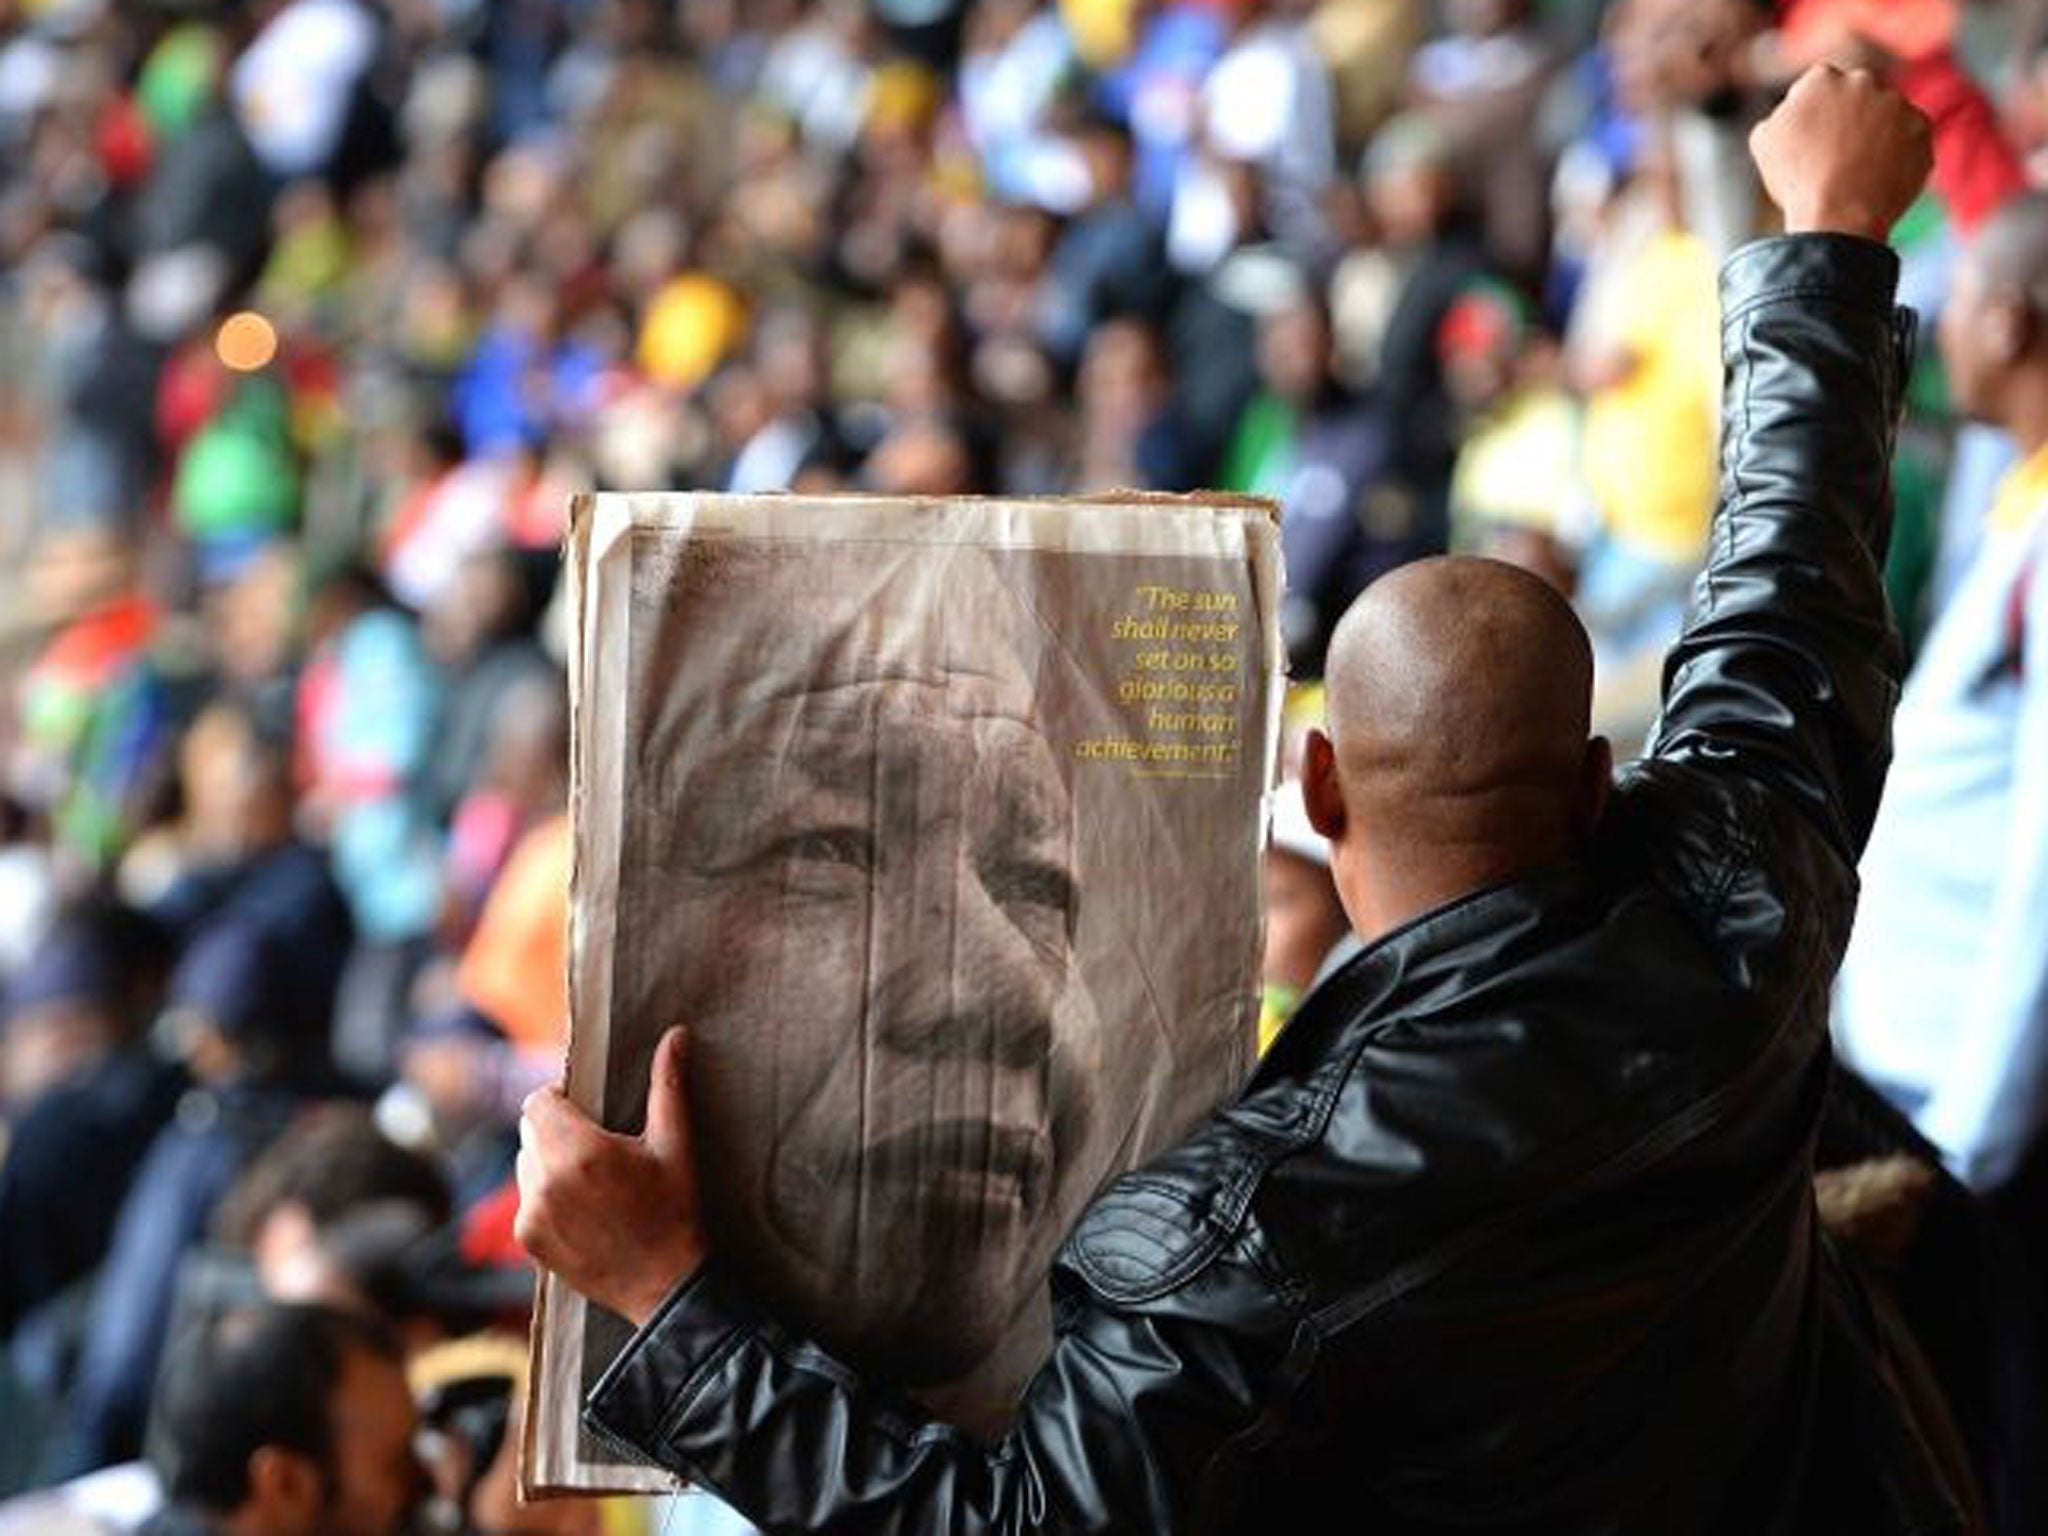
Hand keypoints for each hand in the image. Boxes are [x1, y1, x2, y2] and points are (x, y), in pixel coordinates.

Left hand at [515, 1026, 703, 1326]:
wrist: (666, 1287)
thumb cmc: (676, 1211)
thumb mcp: (676, 1146)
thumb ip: (668, 1086)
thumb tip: (675, 1034)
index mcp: (580, 1150)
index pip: (538, 1101)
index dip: (561, 1099)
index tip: (589, 1112)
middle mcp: (545, 1180)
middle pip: (530, 1129)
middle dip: (556, 1129)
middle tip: (596, 1146)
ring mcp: (530, 1212)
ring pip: (526, 1163)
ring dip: (548, 1161)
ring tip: (591, 1181)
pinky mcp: (526, 1238)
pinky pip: (525, 1198)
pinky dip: (546, 1195)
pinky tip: (583, 1209)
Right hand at [1750, 64, 1932, 240]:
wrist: (1839, 215)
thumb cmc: (1797, 179)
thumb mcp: (1765, 141)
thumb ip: (1783, 112)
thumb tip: (1794, 108)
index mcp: (1821, 78)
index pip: (1820, 86)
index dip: (1816, 113)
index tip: (1813, 139)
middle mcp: (1862, 80)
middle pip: (1856, 96)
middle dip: (1850, 119)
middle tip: (1837, 156)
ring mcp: (1897, 102)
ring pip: (1886, 116)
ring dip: (1876, 136)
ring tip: (1859, 172)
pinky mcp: (1922, 126)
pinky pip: (1910, 138)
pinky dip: (1899, 154)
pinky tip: (1880, 177)